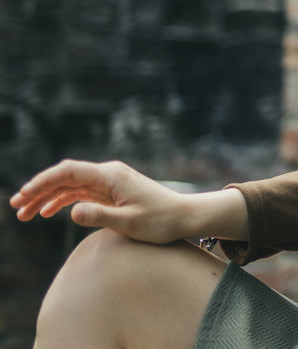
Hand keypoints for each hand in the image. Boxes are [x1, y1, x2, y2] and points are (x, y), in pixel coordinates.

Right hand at [9, 159, 194, 243]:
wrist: (184, 217)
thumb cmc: (160, 221)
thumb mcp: (129, 222)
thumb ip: (99, 216)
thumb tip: (71, 211)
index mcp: (111, 176)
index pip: (69, 172)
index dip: (43, 181)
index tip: (23, 196)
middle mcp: (108, 174)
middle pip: (65, 177)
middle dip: (39, 189)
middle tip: (15, 207)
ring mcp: (109, 183)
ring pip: (70, 186)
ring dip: (47, 197)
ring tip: (25, 214)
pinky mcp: (111, 192)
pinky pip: (81, 193)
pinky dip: (63, 201)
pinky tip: (47, 212)